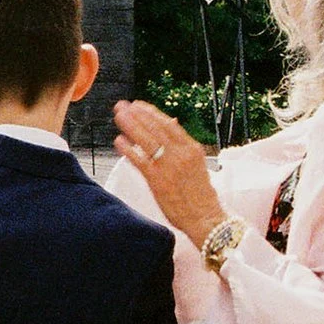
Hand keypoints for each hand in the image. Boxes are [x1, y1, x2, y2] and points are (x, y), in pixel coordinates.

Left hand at [112, 101, 227, 246]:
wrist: (206, 217)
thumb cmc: (200, 194)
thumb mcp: (196, 163)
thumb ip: (183, 144)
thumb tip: (173, 122)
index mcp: (192, 148)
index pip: (169, 125)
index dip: (151, 113)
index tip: (138, 105)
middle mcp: (182, 154)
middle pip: (156, 128)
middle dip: (137, 115)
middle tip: (122, 105)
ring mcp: (170, 166)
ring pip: (147, 140)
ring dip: (131, 125)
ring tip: (118, 116)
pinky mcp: (159, 181)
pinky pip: (140, 161)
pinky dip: (129, 149)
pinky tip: (119, 141)